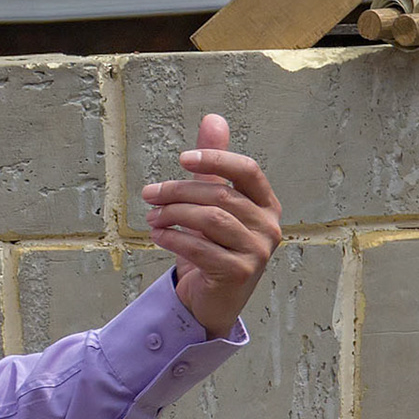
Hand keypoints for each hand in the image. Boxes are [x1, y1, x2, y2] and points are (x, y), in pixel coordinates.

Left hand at [139, 113, 281, 337]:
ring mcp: (256, 251)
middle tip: (150, 194)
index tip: (183, 158)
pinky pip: (201, 247)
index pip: (247, 170)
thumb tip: (213, 118)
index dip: (216, 158)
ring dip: (172, 214)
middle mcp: (268, 226)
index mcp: (266, 204)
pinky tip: (157, 235)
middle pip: (220, 194)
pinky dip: (173, 238)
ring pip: (209, 219)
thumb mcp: (212, 203)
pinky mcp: (238, 273)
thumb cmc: (214, 248)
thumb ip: (214, 165)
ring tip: (152, 217)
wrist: (212, 300)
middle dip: (178, 190)